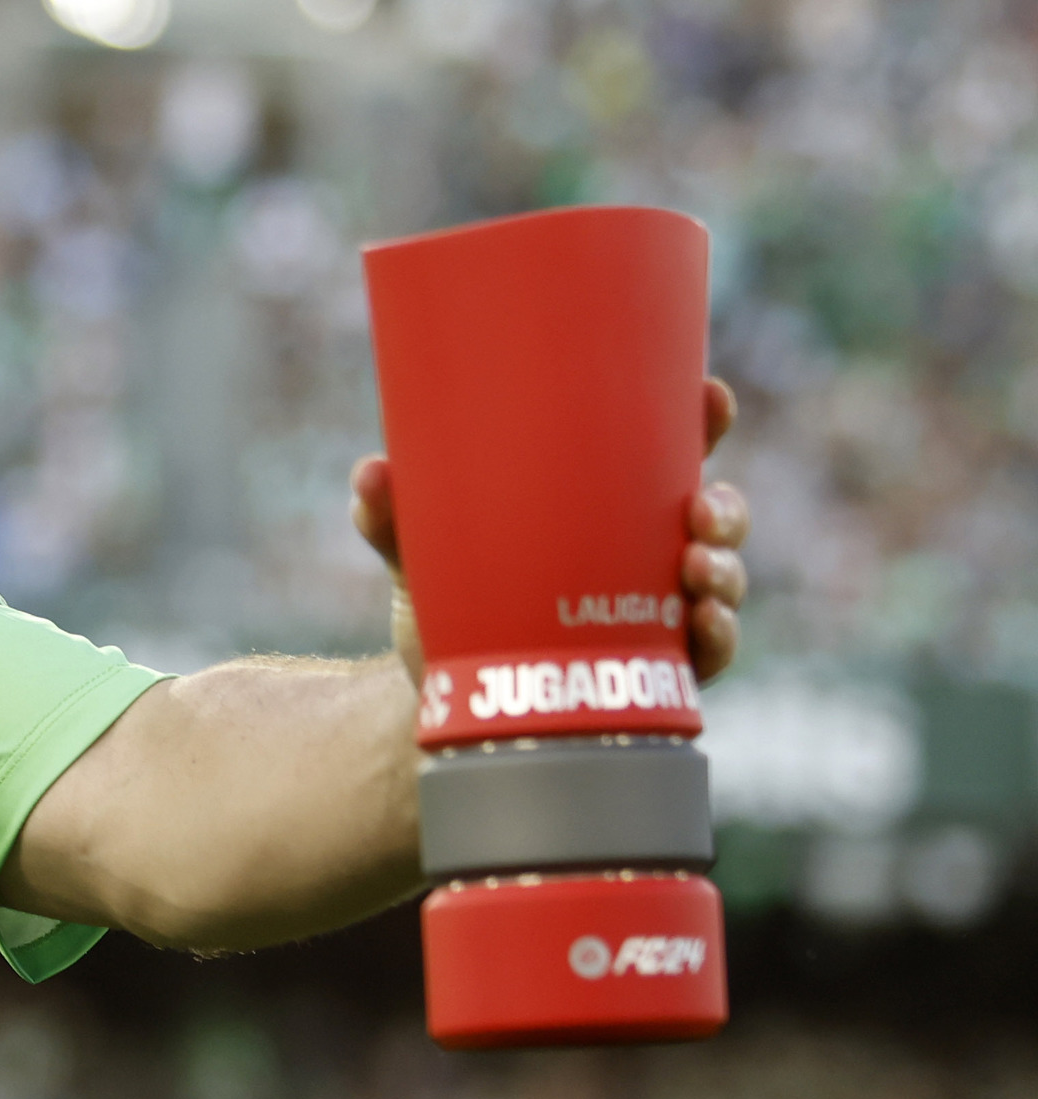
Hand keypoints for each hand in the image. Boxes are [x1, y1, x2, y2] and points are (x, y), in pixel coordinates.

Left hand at [348, 375, 749, 684]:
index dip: (702, 417)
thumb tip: (373, 472)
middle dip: (724, 507)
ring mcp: (656, 609)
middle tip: (700, 509)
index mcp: (600, 502)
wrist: (446, 703)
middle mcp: (641, 549)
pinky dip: (718, 635)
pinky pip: (707, 651)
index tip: (712, 394)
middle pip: (711, 512)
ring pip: (720, 577)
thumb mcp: (417, 553)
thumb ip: (390, 516)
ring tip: (698, 566)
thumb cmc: (446, 603)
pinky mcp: (655, 669)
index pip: (667, 447)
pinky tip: (704, 623)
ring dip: (725, 569)